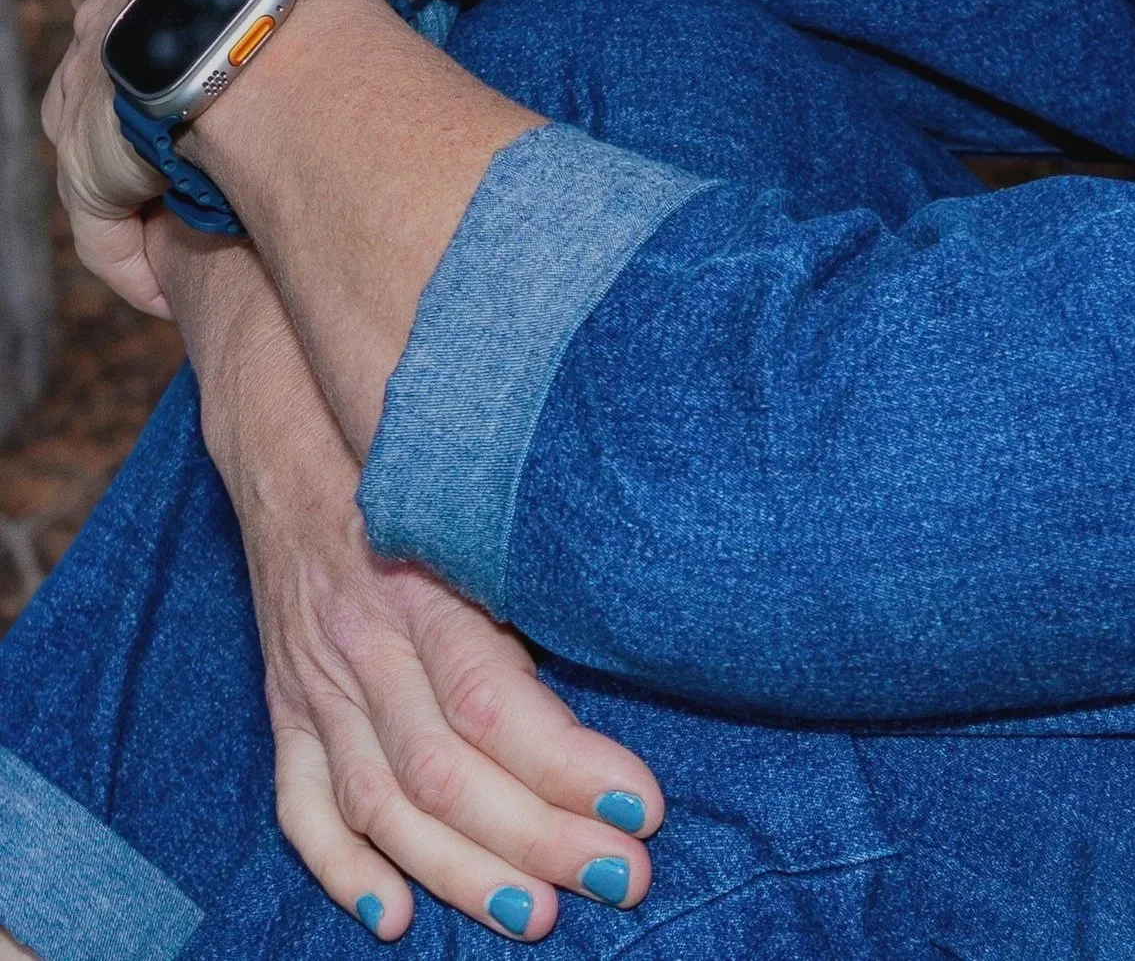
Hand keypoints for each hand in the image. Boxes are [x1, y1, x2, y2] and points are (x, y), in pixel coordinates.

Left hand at [41, 0, 500, 316]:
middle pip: (88, 59)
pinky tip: (181, 280)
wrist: (258, 60)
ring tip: (197, 204)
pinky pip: (105, 232)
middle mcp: (106, 32)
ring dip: (136, 179)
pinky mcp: (91, 177)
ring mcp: (87, 106)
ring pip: (88, 147)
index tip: (172, 21)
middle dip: (129, 96)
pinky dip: (138, 260)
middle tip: (198, 127)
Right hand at [168, 225, 662, 943]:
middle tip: (625, 881)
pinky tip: (393, 917)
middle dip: (539, 840)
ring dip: (460, 874)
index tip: (648, 807)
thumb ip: (553, 539)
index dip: (568, 767)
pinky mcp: (284, 697)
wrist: (293, 402)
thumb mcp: (490, 475)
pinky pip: (302, 802)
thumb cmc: (428, 437)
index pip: (494, 702)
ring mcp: (311, 676)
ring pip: (382, 805)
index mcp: (422, 576)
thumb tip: (673, 595)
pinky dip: (342, 868)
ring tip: (539, 916)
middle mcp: (359, 637)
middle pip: (446, 773)